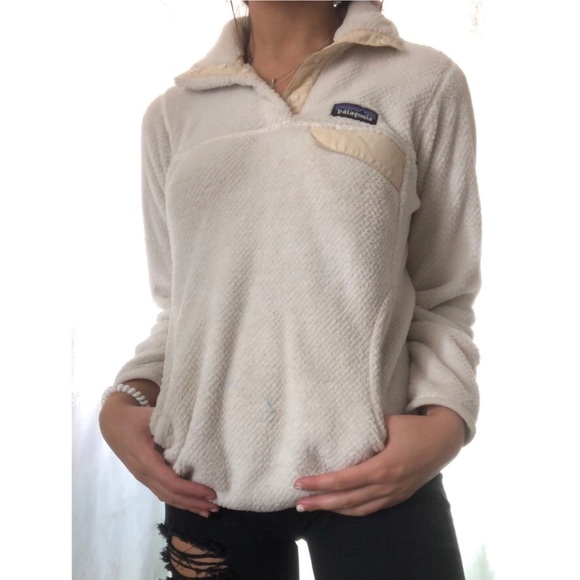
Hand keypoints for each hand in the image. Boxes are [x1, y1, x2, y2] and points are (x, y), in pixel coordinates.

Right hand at [99, 395, 218, 516]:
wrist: (113, 423)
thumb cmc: (134, 418)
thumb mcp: (151, 416)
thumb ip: (171, 422)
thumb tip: (196, 425)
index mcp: (146, 460)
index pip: (171, 482)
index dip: (191, 490)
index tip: (210, 492)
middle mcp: (144, 474)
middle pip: (170, 495)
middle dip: (193, 503)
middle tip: (216, 506)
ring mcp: (143, 477)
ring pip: (166, 497)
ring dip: (187, 505)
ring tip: (207, 511)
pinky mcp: (145, 476)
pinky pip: (162, 492)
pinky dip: (178, 500)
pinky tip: (190, 503)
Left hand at [294, 406, 464, 516]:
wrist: (444, 441)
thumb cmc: (414, 427)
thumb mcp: (388, 422)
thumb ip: (363, 429)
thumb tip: (337, 429)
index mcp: (383, 467)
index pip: (344, 480)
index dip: (320, 483)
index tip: (300, 482)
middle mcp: (388, 486)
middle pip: (347, 500)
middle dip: (320, 503)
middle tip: (298, 503)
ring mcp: (394, 495)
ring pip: (358, 509)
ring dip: (333, 509)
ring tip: (312, 506)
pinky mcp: (398, 497)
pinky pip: (370, 509)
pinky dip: (351, 510)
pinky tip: (337, 507)